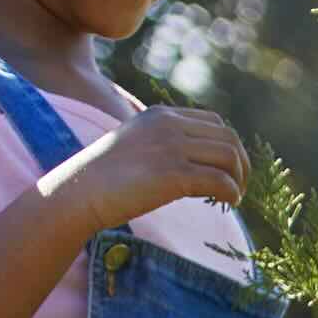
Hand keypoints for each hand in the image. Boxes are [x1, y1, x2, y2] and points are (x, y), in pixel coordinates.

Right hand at [49, 107, 248, 230]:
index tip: (229, 168)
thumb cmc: (104, 177)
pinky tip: (228, 203)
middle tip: (239, 186)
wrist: (77, 193)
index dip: (229, 146)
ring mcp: (171, 148)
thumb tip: (204, 163)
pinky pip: (221, 181)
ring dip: (239, 179)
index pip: (215, 123)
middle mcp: (168, 125)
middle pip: (228, 139)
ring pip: (230, 157)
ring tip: (234, 196)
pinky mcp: (173, 174)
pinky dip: (231, 193)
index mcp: (160, 115)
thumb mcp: (137, 145)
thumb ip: (166, 142)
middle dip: (241, 164)